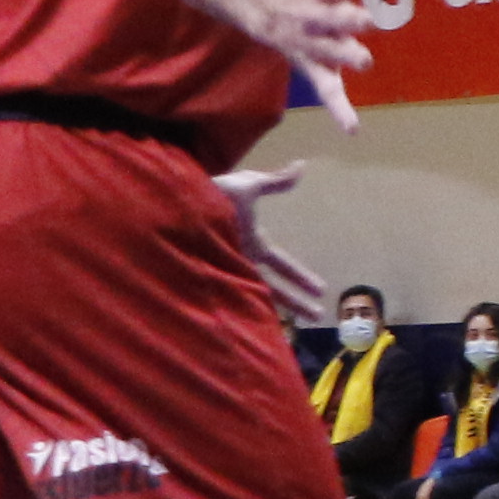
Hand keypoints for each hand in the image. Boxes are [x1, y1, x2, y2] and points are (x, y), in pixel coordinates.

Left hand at [215, 167, 334, 319]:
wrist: (178, 207)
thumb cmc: (213, 195)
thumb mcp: (248, 186)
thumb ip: (275, 181)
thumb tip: (302, 165)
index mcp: (253, 243)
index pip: (282, 265)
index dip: (301, 277)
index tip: (321, 289)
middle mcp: (242, 262)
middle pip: (275, 287)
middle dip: (297, 301)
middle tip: (319, 316)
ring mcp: (226, 273)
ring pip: (255, 298)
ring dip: (276, 313)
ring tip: (290, 331)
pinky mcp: (210, 282)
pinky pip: (232, 303)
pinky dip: (244, 317)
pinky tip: (254, 333)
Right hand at [256, 0, 389, 130]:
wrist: (267, 12)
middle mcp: (313, 18)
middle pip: (331, 18)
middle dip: (348, 18)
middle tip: (368, 18)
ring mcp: (312, 45)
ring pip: (328, 53)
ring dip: (344, 56)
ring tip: (365, 62)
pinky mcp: (317, 68)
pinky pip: (327, 92)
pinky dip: (339, 111)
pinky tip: (352, 129)